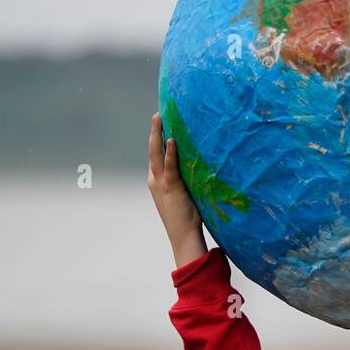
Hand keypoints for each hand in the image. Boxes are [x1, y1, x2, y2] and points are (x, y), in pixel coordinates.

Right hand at [147, 112, 207, 266]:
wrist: (183, 235)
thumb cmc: (187, 218)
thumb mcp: (183, 195)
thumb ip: (185, 181)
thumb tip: (197, 168)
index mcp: (156, 182)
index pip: (155, 156)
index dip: (157, 140)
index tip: (161, 124)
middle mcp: (155, 180)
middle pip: (152, 150)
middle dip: (154, 131)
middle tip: (157, 114)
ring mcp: (161, 183)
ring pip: (156, 153)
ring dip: (157, 134)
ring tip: (159, 117)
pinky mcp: (171, 187)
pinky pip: (169, 166)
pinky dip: (170, 152)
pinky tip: (172, 139)